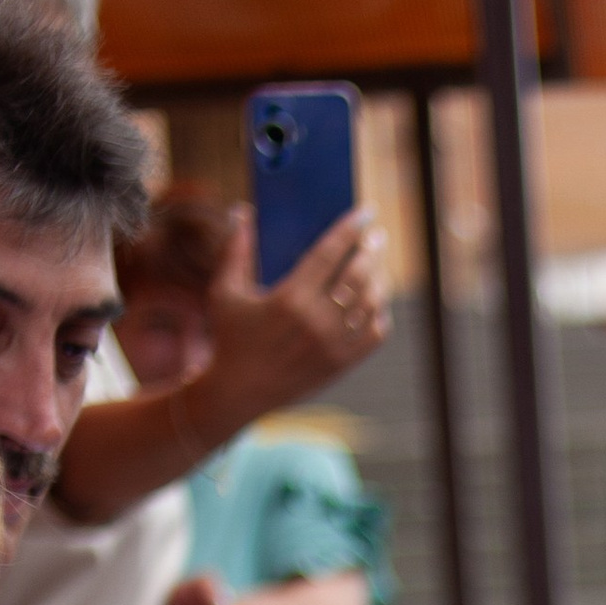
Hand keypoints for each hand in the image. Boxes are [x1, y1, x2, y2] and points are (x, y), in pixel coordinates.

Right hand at [192, 205, 391, 431]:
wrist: (239, 392)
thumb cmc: (230, 338)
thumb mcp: (225, 292)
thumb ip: (236, 250)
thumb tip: (243, 211)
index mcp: (289, 299)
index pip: (330, 253)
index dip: (350, 229)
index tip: (365, 212)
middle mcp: (316, 322)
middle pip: (358, 275)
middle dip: (371, 250)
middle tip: (375, 237)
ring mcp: (333, 345)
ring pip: (372, 303)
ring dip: (379, 278)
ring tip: (377, 265)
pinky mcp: (341, 364)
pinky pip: (376, 333)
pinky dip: (380, 313)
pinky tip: (376, 300)